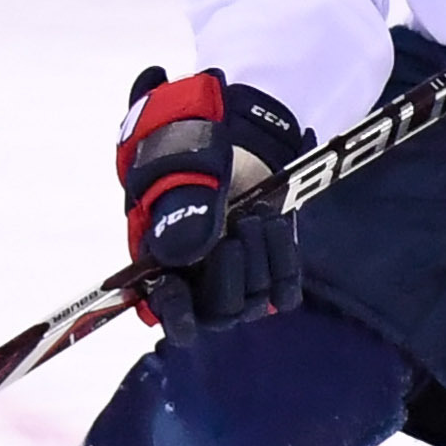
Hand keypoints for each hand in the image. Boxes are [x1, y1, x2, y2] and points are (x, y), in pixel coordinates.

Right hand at [115, 67, 311, 344]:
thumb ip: (180, 207)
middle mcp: (198, 279)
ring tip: (256, 214)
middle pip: (217, 315)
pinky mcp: (272, 268)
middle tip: (238, 225)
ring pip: (252, 304)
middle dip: (229, 274)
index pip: (166, 312)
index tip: (178, 287)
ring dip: (260, 260)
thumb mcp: (177, 165)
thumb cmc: (188, 146)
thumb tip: (184, 253)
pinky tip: (274, 228)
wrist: (230, 131)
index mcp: (160, 261)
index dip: (174, 311)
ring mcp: (237, 277)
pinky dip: (285, 264)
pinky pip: (284, 293)